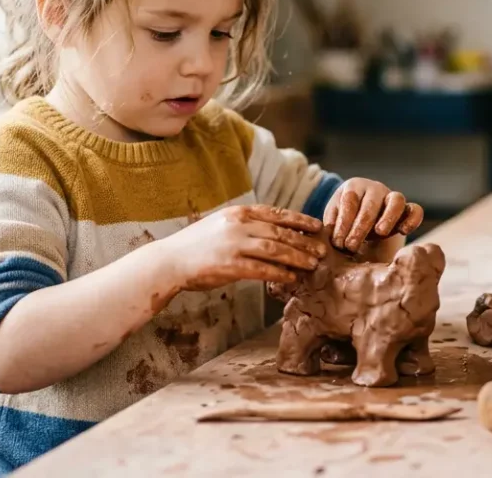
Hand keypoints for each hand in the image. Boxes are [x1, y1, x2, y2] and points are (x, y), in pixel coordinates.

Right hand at [161, 205, 325, 291]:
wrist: (169, 261)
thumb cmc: (196, 245)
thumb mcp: (221, 224)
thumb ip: (246, 224)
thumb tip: (273, 230)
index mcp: (238, 213)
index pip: (276, 214)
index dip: (299, 220)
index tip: (316, 226)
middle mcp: (238, 225)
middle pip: (280, 233)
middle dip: (304, 241)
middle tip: (322, 250)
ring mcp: (234, 245)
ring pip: (275, 250)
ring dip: (297, 257)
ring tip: (313, 265)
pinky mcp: (230, 266)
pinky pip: (262, 270)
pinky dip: (280, 274)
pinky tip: (292, 278)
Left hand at [324, 178, 423, 250]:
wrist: (361, 223)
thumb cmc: (344, 222)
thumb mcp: (333, 222)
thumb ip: (331, 227)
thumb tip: (327, 237)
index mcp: (353, 187)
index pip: (349, 200)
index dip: (343, 222)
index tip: (337, 242)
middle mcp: (374, 188)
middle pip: (371, 202)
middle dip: (360, 226)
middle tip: (351, 246)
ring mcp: (392, 197)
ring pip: (397, 200)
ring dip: (388, 217)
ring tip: (380, 233)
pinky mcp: (407, 210)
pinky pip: (416, 210)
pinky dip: (413, 219)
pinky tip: (404, 232)